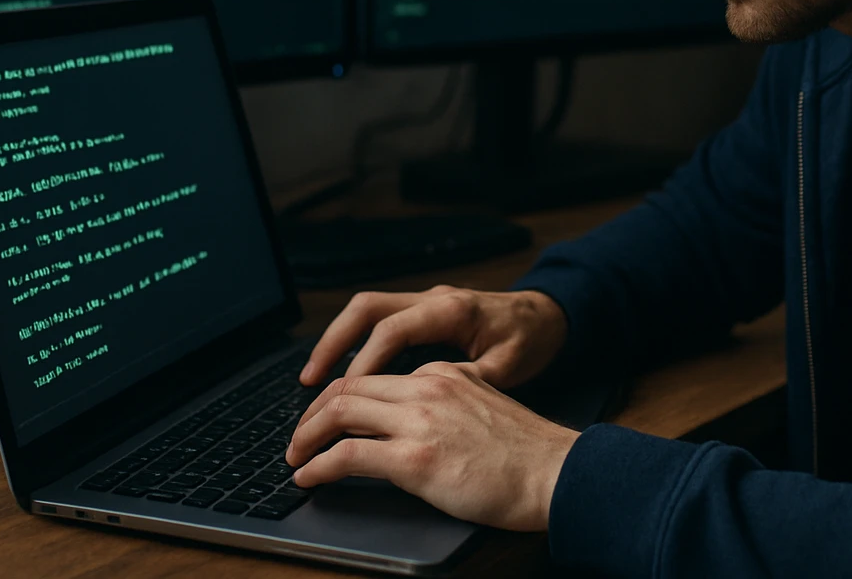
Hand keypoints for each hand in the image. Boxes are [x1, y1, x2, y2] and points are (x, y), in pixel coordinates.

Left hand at [285, 360, 578, 530]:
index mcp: (443, 374)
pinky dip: (318, 466)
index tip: (327, 416)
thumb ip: (452, 401)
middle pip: (349, 387)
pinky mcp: (415, 458)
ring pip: (340, 412)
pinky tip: (309, 477)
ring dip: (307, 435)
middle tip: (298, 437)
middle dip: (313, 413)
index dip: (341, 397)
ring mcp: (420, 420)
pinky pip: (347, 456)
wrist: (556, 472)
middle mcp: (427, 386)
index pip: (375, 376)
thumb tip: (420, 421)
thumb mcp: (485, 407)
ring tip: (295, 456)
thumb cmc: (528, 454)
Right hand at [300, 285, 567, 389]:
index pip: (392, 330)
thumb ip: (470, 379)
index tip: (345, 397)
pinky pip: (380, 320)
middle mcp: (432, 299)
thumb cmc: (532, 339)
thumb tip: (431, 399)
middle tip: (309, 381)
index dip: (365, 362)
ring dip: (338, 341)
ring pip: (367, 310)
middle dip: (333, 342)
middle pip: (366, 308)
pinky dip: (356, 343)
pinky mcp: (424, 311)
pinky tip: (345, 374)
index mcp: (451, 309)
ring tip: (314, 379)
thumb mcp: (509, 365)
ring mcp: (425, 301)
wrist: (549, 315)